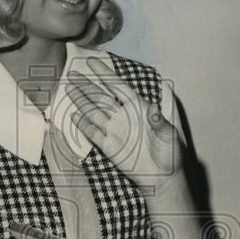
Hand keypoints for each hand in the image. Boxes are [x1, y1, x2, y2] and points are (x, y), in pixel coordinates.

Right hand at [67, 57, 180, 185]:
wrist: (163, 176)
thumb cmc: (170, 153)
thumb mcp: (169, 135)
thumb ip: (159, 122)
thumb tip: (155, 110)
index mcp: (138, 108)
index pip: (118, 87)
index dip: (105, 74)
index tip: (92, 62)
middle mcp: (124, 116)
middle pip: (101, 97)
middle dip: (87, 85)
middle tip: (72, 73)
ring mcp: (115, 131)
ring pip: (94, 112)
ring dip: (81, 101)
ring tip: (69, 89)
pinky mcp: (109, 146)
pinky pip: (93, 133)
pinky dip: (83, 125)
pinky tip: (74, 115)